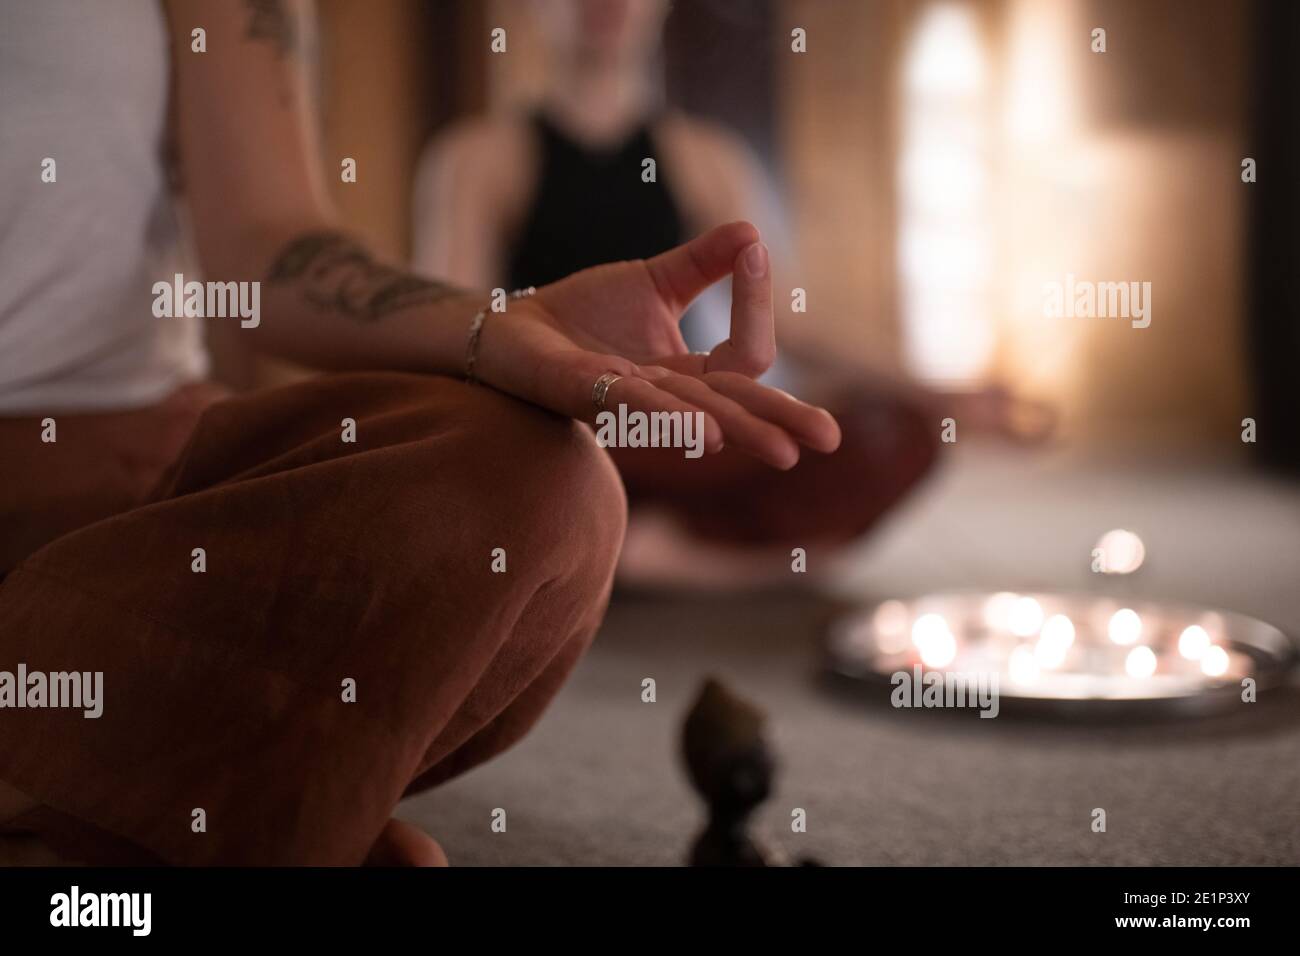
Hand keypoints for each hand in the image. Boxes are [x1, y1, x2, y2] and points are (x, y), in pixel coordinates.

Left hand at [475, 222, 841, 468]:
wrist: (514, 324)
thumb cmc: (583, 315)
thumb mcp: (655, 281)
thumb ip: (704, 262)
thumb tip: (753, 232)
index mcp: (690, 375)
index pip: (743, 360)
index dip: (754, 308)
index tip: (755, 253)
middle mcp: (666, 398)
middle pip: (735, 410)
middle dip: (781, 421)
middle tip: (829, 439)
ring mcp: (627, 403)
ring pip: (692, 416)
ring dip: (736, 429)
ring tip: (781, 450)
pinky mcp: (585, 395)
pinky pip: (632, 408)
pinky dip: (669, 416)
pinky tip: (705, 432)